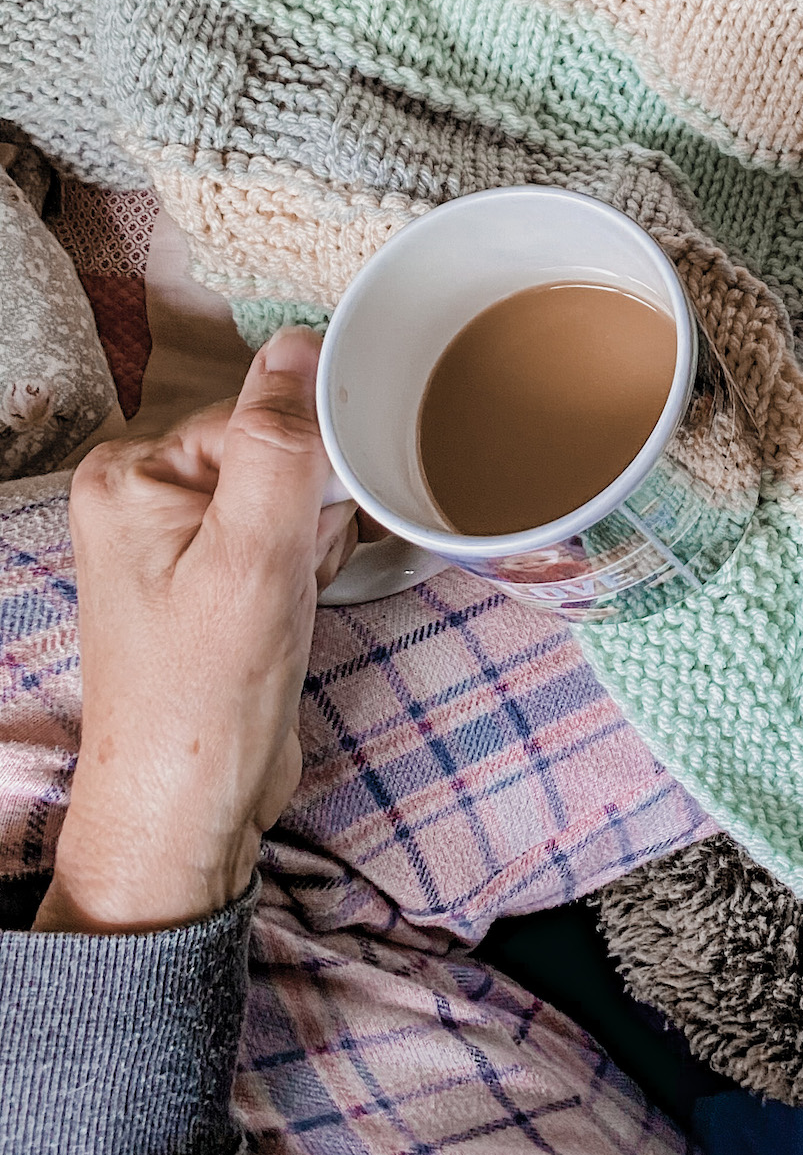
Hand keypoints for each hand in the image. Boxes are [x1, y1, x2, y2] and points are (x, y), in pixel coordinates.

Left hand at [34, 327, 356, 934]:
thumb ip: (278, 443)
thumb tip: (301, 347)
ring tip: (292, 599)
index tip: (315, 523)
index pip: (258, 416)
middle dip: (316, 509)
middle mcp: (145, 500)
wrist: (192, 808)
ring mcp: (177, 543)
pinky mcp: (213, 580)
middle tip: (297, 574)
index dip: (310, 467)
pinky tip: (295, 608)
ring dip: (318, 541)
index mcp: (132, 477)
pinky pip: (288, 535)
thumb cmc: (204, 699)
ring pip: (294, 494)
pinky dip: (310, 566)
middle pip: (279, 450)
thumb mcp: (253, 557)